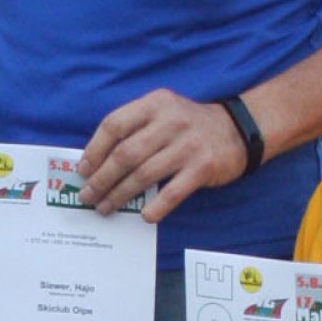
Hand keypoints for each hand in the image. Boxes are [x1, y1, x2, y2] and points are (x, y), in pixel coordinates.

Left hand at [77, 92, 249, 221]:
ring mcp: (187, 145)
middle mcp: (170, 121)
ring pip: (144, 175)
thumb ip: (135, 129)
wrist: (238, 129)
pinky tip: (144, 216)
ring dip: (120, 195)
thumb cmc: (189, 126)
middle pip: (125, 154)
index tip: (83, 170)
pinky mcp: (203, 167)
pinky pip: (172, 192)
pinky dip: (156, 207)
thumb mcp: (163, 113)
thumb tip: (98, 162)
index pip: (114, 125)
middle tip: (88, 196)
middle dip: (102, 178)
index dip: (94, 150)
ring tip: (106, 208)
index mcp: (154, 104)